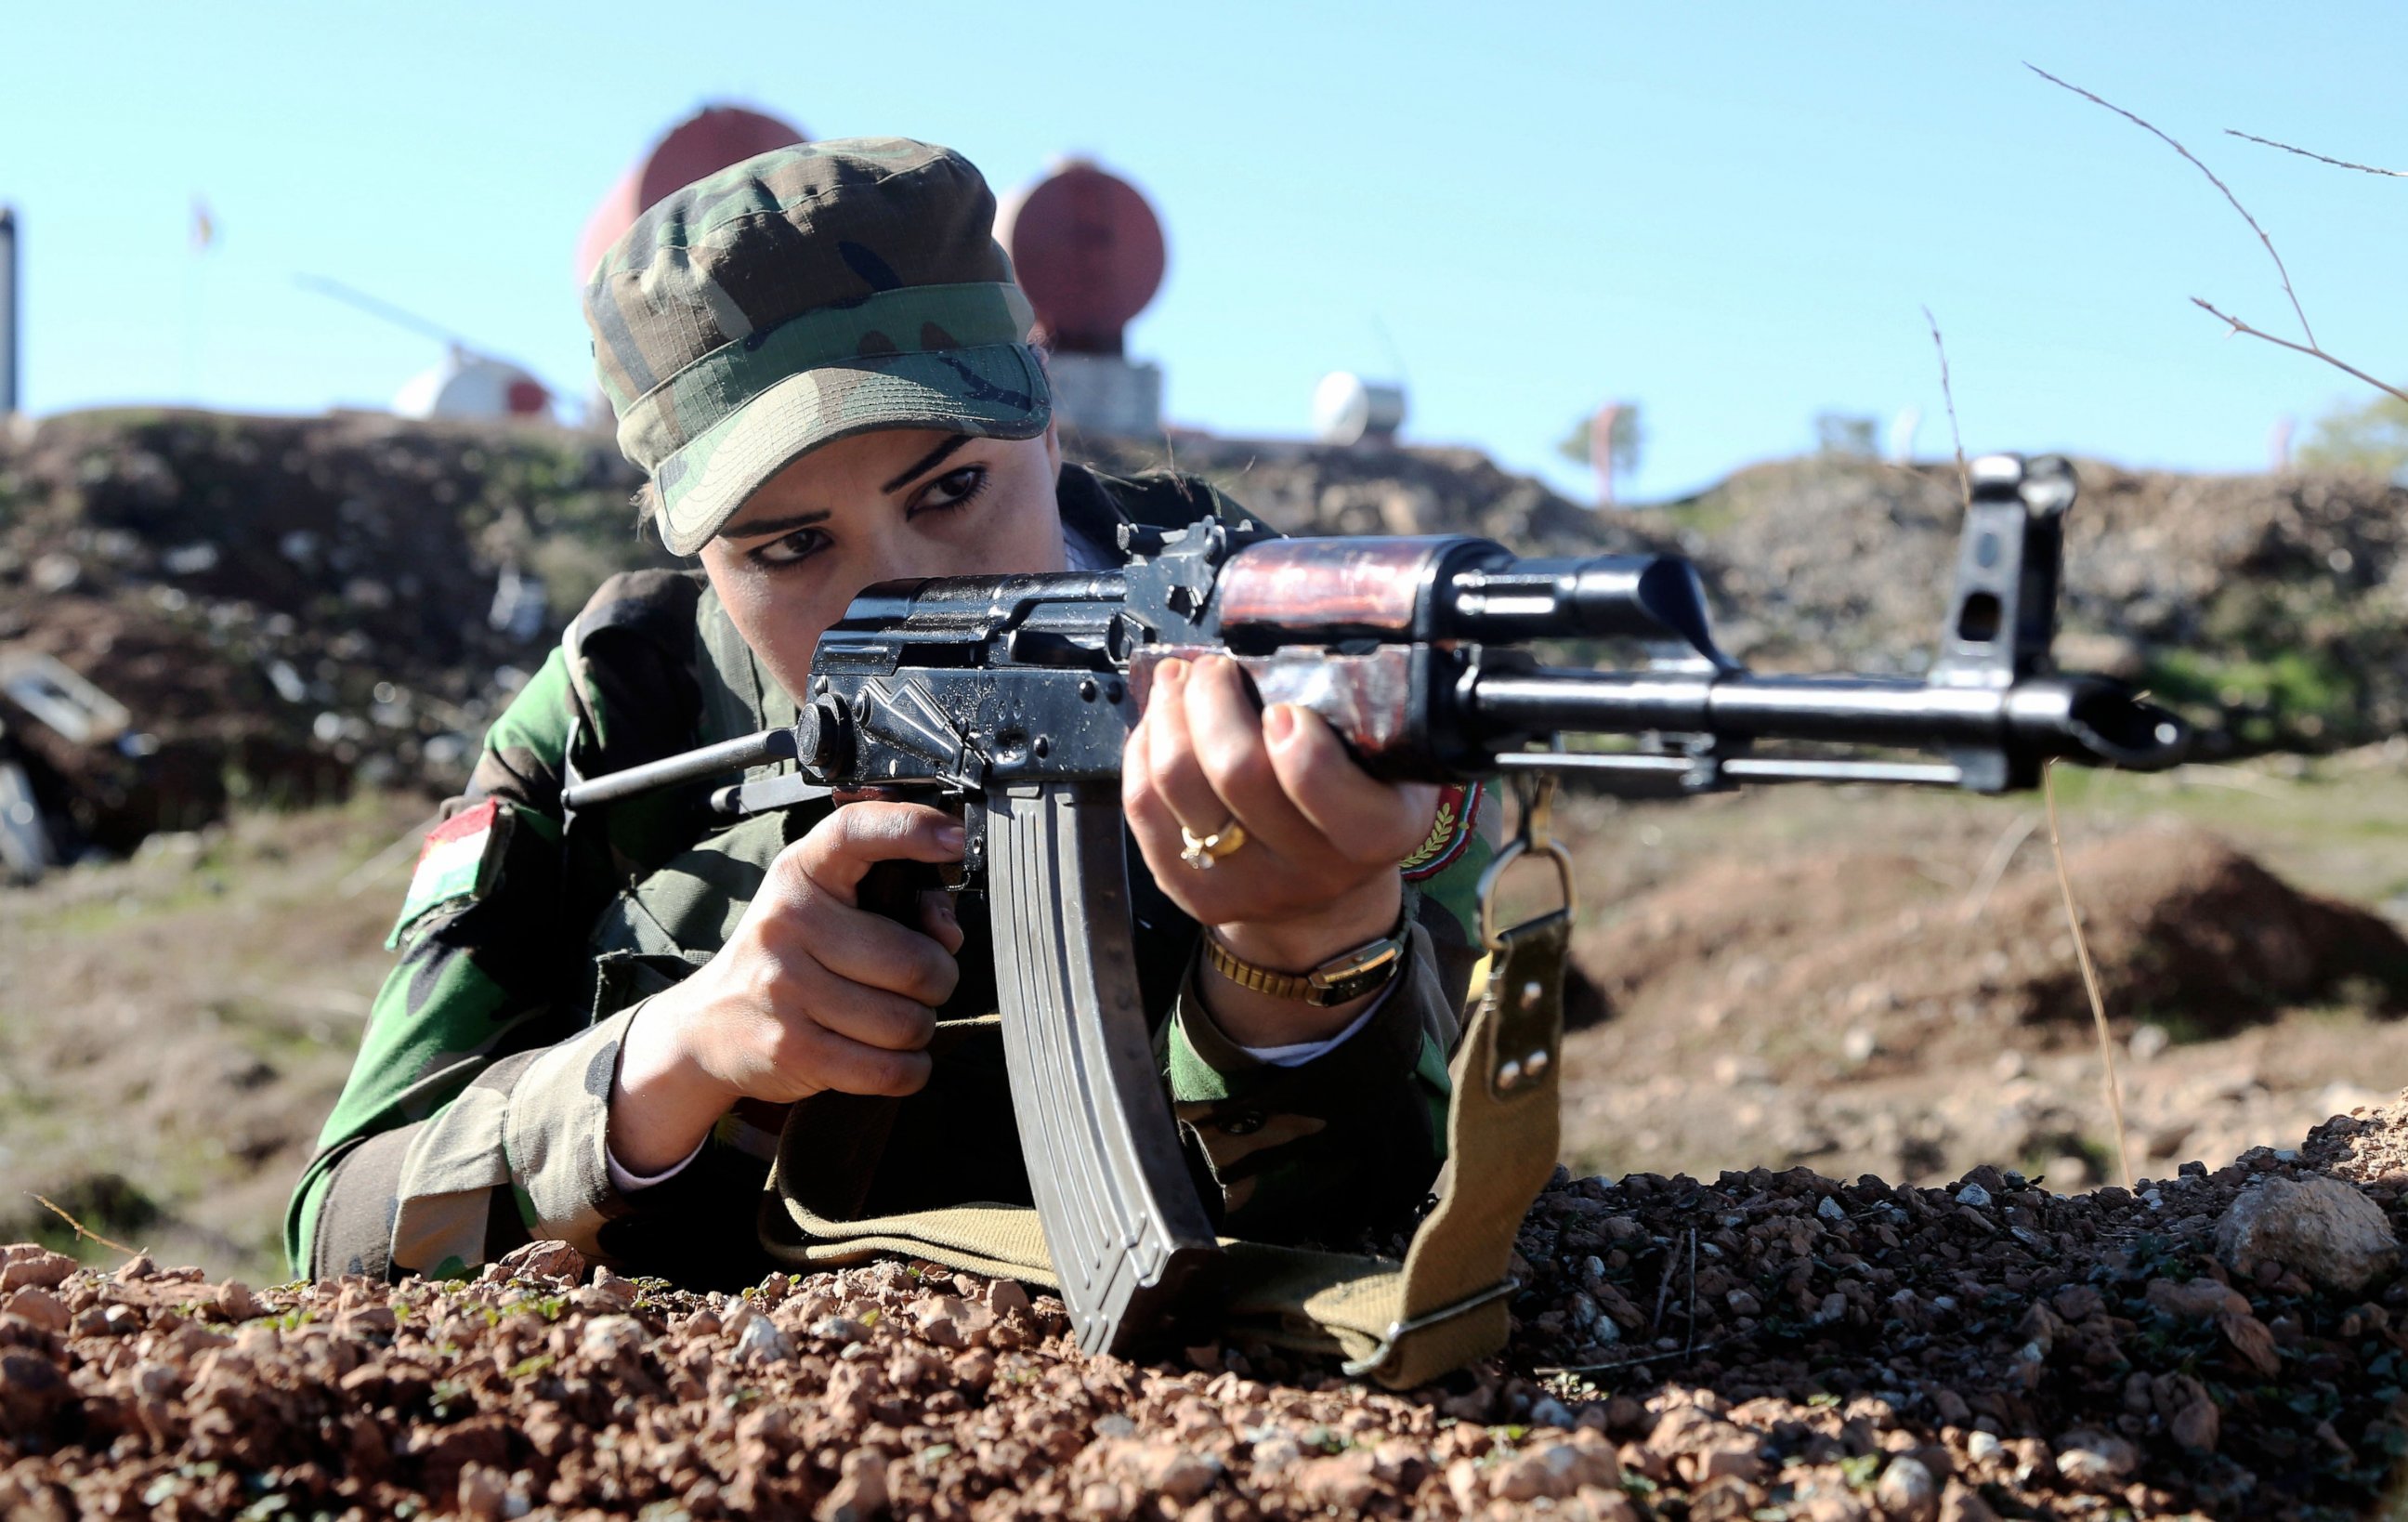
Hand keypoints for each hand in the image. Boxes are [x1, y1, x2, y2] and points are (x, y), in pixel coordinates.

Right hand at [607, 800, 964, 1174]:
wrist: (707, 1027)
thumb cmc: (790, 960)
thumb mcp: (826, 910)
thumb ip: (894, 904)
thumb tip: (947, 932)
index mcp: (802, 874)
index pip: (855, 833)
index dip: (910, 828)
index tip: (954, 839)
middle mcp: (789, 923)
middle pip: (914, 962)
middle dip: (938, 980)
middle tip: (920, 984)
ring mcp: (785, 988)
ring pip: (907, 1022)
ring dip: (920, 1028)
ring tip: (895, 1019)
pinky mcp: (792, 1049)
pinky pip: (890, 1070)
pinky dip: (910, 1070)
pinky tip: (895, 1057)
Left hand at [1123, 655, 1438, 1046]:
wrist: (1325, 893)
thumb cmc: (1356, 800)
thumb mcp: (1389, 763)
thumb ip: (1359, 719)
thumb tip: (1287, 650)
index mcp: (1377, 833)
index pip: (1327, 791)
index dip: (1296, 743)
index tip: (1282, 707)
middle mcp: (1317, 871)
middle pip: (1236, 773)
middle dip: (1211, 697)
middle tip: (1214, 668)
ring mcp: (1252, 889)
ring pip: (1177, 784)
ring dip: (1168, 714)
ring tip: (1180, 681)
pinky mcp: (1195, 894)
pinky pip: (1144, 809)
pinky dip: (1142, 750)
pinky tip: (1158, 723)